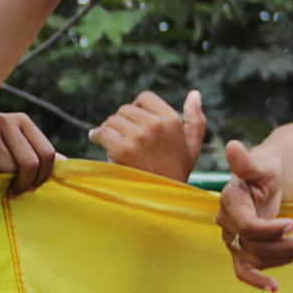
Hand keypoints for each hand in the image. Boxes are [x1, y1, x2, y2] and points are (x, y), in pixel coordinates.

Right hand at [0, 110, 60, 194]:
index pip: (46, 153)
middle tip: (18, 192)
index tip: (34, 187)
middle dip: (26, 184)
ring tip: (1, 184)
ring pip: (9, 169)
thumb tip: (64, 163)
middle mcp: (5, 121)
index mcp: (22, 120)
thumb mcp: (15, 141)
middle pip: (30, 163)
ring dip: (6, 183)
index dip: (44, 176)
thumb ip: (37, 151)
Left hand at [90, 88, 208, 181]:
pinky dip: (97, 136)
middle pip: (125, 110)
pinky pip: (103, 132)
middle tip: (121, 136)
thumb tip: (195, 93)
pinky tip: (97, 140)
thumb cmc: (176, 171)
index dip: (136, 108)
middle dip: (121, 122)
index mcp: (172, 120)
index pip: (145, 97)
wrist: (162, 199)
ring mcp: (138, 136)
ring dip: (109, 130)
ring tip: (112, 141)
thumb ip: (195, 119)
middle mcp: (156, 125)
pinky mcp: (122, 149)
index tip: (133, 122)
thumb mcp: (192, 145)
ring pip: (112, 120)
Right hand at [215, 138, 292, 291]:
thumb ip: (247, 162)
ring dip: (284, 256)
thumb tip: (233, 146)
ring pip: (256, 259)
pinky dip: (257, 280)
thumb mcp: (263, 164)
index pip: (248, 226)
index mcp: (230, 201)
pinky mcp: (240, 249)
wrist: (266, 181)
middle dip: (285, 245)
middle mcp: (226, 223)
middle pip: (254, 246)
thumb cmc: (266, 170)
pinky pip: (243, 270)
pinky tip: (274, 287)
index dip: (272, 230)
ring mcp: (232, 238)